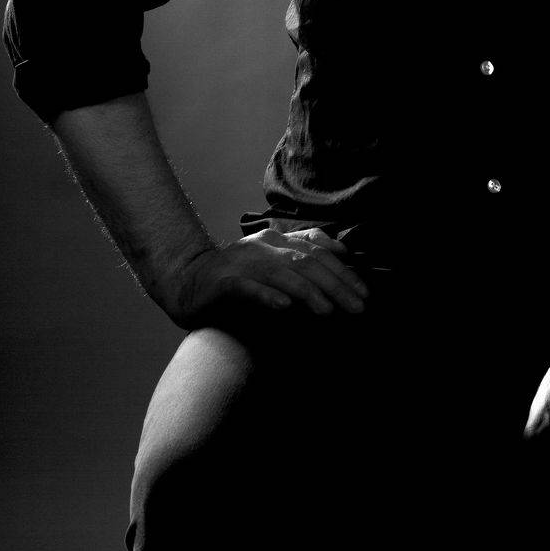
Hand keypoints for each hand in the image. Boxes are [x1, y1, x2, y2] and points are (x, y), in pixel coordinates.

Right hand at [158, 224, 370, 329]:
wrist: (186, 280)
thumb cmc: (236, 277)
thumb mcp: (272, 264)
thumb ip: (300, 259)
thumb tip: (341, 258)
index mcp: (276, 239)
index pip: (317, 248)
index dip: (342, 268)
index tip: (363, 290)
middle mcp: (262, 246)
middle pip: (306, 262)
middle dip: (336, 285)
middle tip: (357, 306)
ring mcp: (242, 263)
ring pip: (282, 274)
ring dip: (308, 292)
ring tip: (328, 311)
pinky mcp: (223, 282)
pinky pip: (248, 288)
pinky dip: (267, 296)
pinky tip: (284, 307)